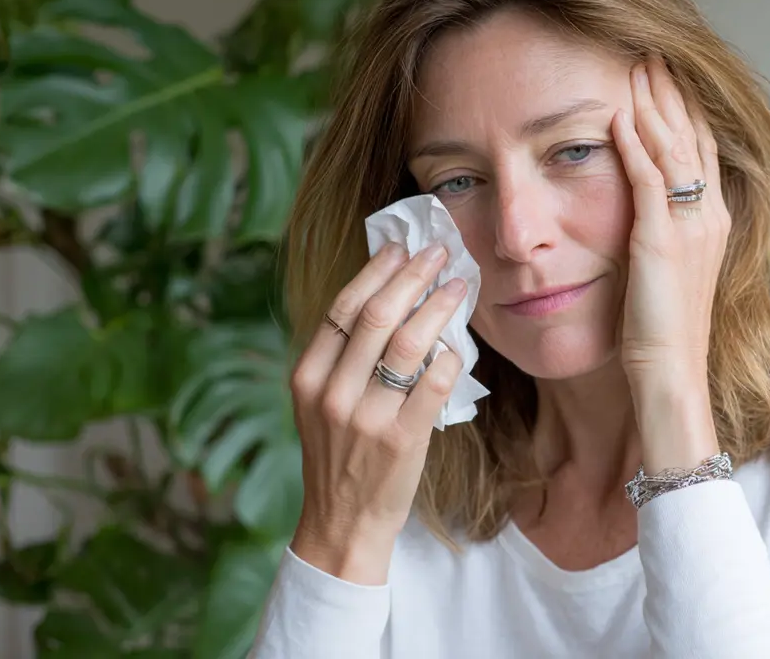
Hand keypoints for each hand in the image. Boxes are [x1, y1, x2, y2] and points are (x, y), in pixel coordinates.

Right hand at [288, 242, 466, 584]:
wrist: (341, 522)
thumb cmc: (340, 455)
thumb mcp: (322, 403)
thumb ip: (344, 358)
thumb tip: (389, 297)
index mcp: (307, 376)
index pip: (342, 307)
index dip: (376, 271)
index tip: (400, 247)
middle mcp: (332, 392)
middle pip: (376, 315)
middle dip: (412, 275)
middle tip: (438, 252)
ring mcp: (366, 417)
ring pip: (408, 342)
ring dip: (438, 306)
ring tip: (458, 284)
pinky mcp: (402, 438)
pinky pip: (434, 383)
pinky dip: (451, 355)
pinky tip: (462, 340)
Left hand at [612, 57, 731, 469]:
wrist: (671, 373)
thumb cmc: (665, 334)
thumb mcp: (671, 275)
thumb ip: (665, 238)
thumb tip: (646, 217)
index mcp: (714, 224)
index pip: (702, 152)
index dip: (687, 112)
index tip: (669, 79)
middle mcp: (710, 217)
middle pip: (693, 137)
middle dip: (672, 94)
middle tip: (653, 54)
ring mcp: (689, 226)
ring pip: (674, 148)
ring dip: (654, 104)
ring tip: (637, 66)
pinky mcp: (661, 239)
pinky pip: (649, 178)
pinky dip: (634, 144)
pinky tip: (617, 115)